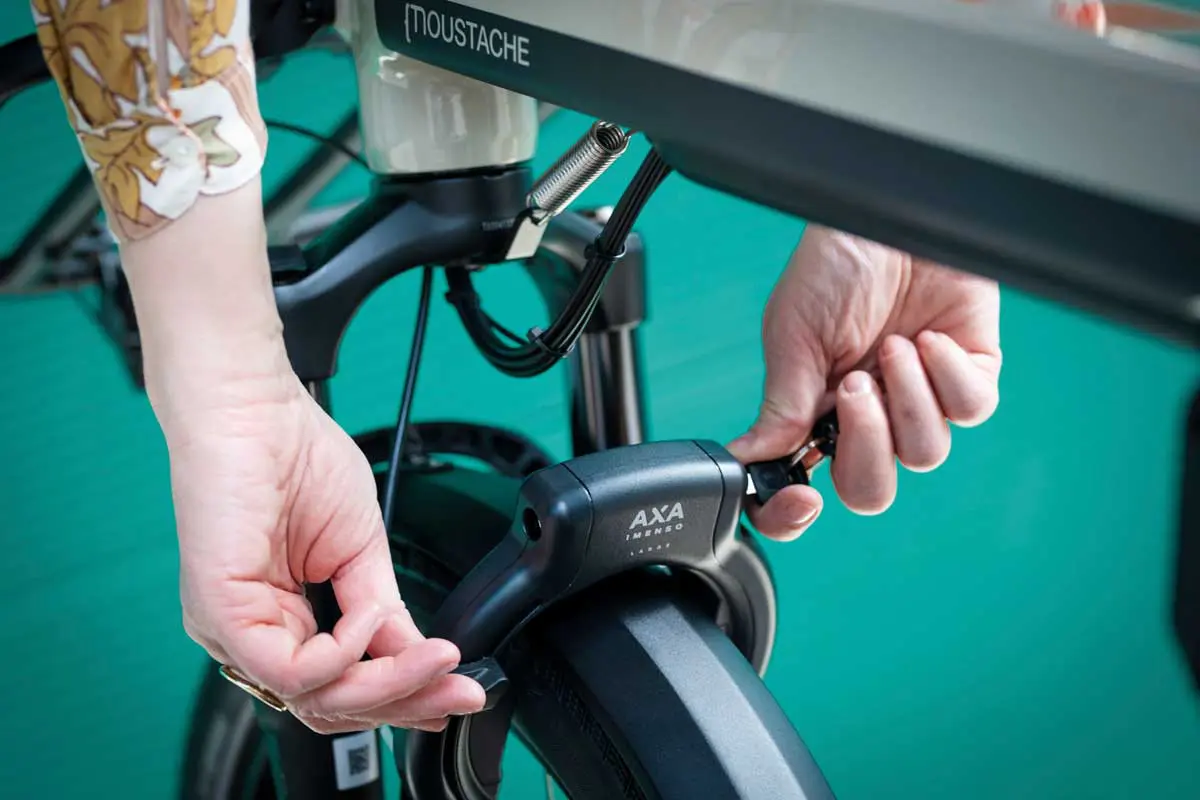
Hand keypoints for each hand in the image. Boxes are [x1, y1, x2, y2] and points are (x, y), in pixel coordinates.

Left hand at [168, 375, 485, 732]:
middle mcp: (250, 634)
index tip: (457, 690)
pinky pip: (291, 668)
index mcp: (278, 620)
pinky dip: (345, 651)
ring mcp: (230, 630)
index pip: (339, 686)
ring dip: (388, 682)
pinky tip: (370, 618)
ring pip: (315, 697)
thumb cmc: (294, 457)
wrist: (256, 409)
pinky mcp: (221, 613)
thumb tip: (416, 653)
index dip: (402, 697)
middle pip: (331, 704)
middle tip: (461, 691)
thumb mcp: (360, 549)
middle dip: (407, 702)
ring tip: (434, 656)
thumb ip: (383, 610)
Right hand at [728, 225, 1001, 538]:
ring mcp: (920, 397)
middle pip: (871, 489)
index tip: (798, 501)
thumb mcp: (791, 335)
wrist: (886, 212)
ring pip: (925, 453)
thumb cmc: (834, 263)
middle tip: (853, 391)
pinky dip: (945, 377)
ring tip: (890, 349)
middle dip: (865, 449)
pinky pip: (971, 409)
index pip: (802, 487)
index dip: (795, 513)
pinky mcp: (970, 372)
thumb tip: (749, 460)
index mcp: (815, 412)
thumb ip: (779, 407)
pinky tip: (925, 338)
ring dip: (905, 401)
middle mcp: (868, 414)